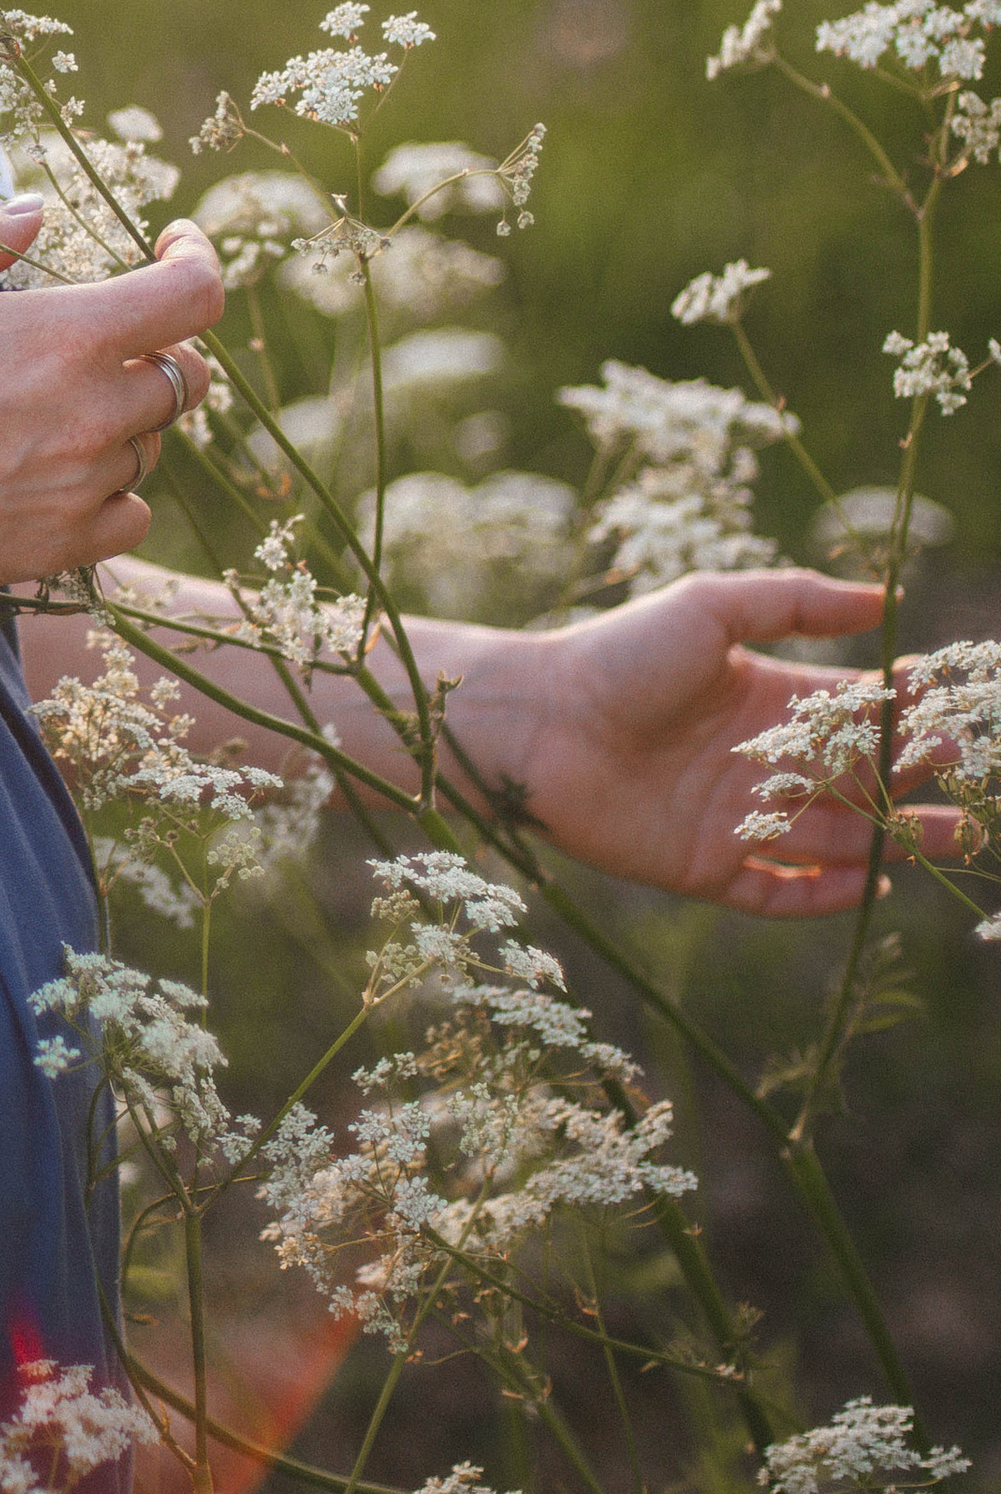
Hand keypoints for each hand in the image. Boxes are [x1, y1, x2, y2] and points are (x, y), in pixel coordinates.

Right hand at [0, 202, 222, 607]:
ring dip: (128, 419)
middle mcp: (91, 414)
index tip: (172, 250)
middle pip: (188, 377)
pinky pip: (133, 516)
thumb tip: (36, 212)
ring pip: (154, 445)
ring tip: (61, 406)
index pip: (193, 296)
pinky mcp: (59, 546)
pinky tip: (69, 473)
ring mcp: (81, 487)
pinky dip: (115, 492)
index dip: (197, 260)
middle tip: (112, 337)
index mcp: (64, 335)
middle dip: (161, 346)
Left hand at [445, 570, 964, 917]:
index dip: (905, 710)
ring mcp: (735, 818)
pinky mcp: (706, 867)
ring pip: (833, 837)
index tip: (956, 705)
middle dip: (914, 778)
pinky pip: (780, 891)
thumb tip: (885, 598)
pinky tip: (874, 883)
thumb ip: (796, 600)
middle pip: (856, 777)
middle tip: (963, 770)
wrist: (536, 721)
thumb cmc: (616, 655)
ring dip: (892, 838)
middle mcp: (758, 762)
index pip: (854, 710)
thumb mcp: (711, 608)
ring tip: (953, 838)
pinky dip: (826, 895)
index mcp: (764, 699)